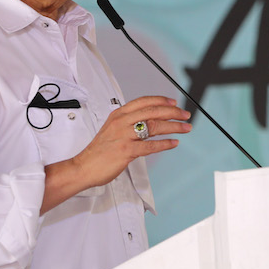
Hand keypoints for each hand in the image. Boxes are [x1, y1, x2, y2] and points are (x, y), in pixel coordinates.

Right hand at [42, 96, 190, 212]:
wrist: (83, 167)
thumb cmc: (99, 151)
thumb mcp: (111, 128)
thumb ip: (128, 122)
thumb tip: (148, 120)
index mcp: (118, 114)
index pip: (143, 101)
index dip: (161, 100)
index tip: (174, 102)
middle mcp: (121, 122)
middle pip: (152, 112)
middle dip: (173, 112)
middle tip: (185, 114)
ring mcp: (123, 136)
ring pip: (154, 126)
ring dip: (173, 126)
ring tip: (185, 128)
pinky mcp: (126, 151)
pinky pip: (150, 145)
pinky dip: (165, 144)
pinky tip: (173, 143)